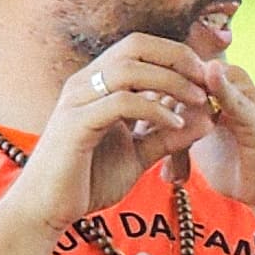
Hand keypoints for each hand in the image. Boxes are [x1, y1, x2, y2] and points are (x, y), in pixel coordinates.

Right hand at [6, 35, 212, 227]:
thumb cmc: (88, 180)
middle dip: (178, 57)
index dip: (177, 55)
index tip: (207, 77)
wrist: (47, 209)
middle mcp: (85, 83)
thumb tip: (208, 119)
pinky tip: (176, 123)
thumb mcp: (139, 154)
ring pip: (129, 69)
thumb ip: (169, 136)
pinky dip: (154, 109)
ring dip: (171, 81)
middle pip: (136, 46)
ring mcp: (77, 101)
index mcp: (98, 84)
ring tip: (199, 100)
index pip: (140, 47)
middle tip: (208, 81)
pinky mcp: (75, 124)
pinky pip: (120, 102)